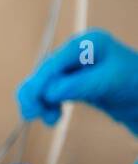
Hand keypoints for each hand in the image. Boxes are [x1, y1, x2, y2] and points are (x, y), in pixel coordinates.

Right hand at [17, 29, 137, 136]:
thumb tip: (48, 93)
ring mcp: (71, 67)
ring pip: (41, 84)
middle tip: (35, 115)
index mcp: (86, 44)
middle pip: (43, 74)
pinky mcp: (69, 82)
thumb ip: (79, 85)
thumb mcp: (108, 82)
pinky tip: (52, 116)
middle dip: (37, 95)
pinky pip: (47, 93)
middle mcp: (74, 52)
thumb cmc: (133, 84)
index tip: (34, 107)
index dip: (39, 84)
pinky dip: (45, 105)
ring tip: (50, 119)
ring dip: (39, 102)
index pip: (53, 64)